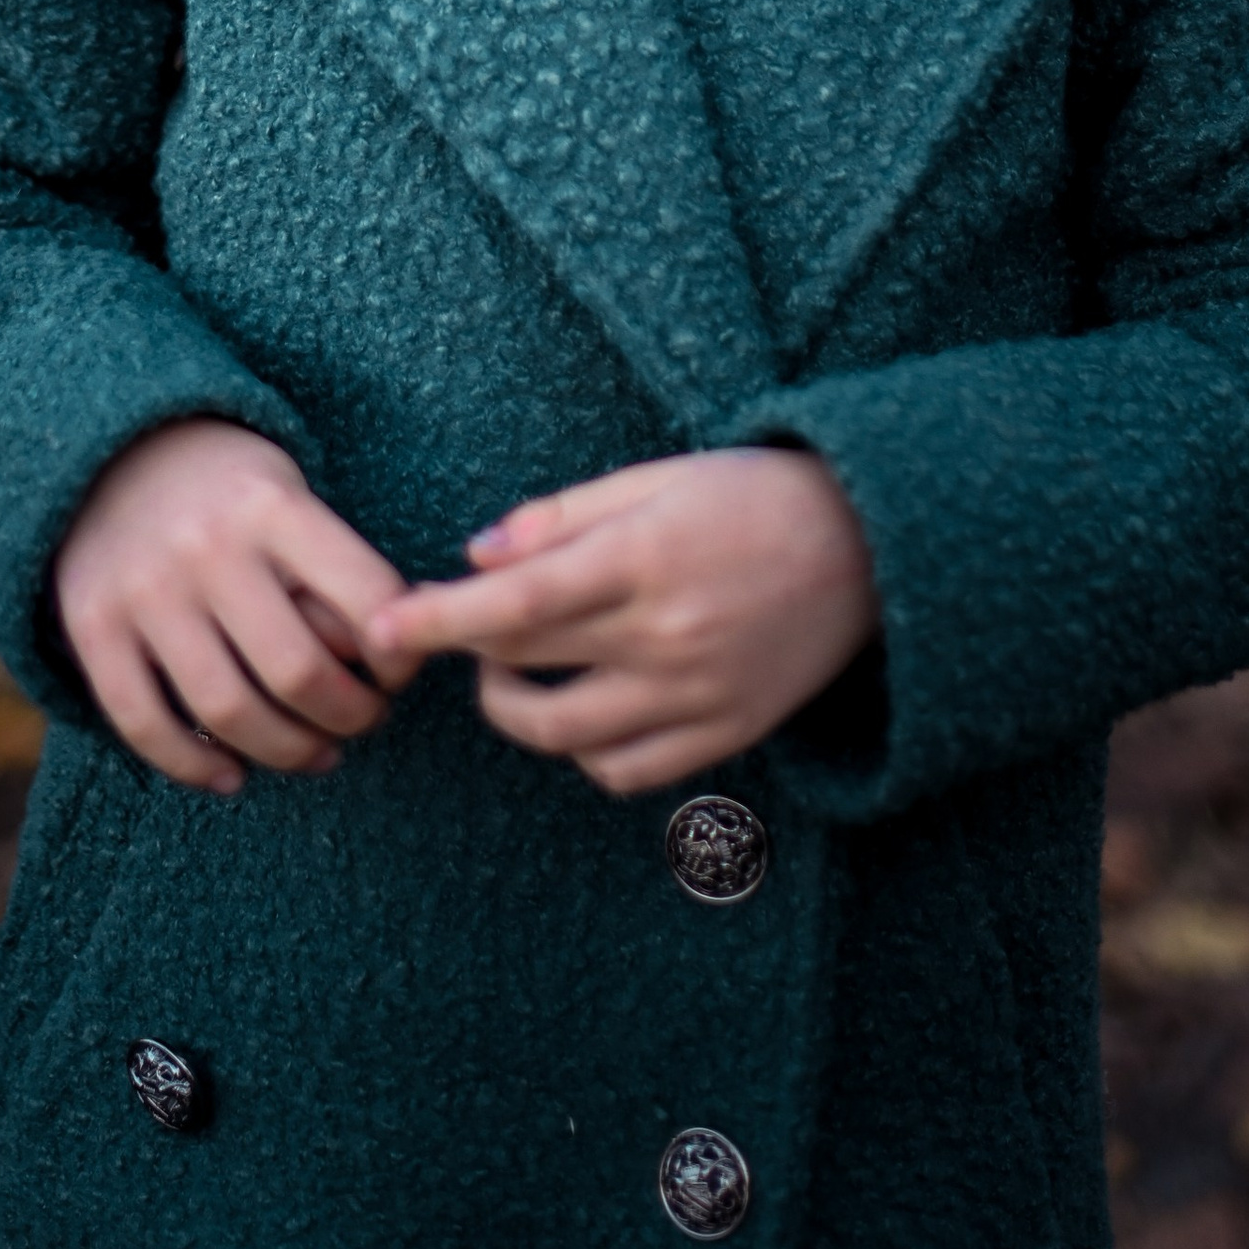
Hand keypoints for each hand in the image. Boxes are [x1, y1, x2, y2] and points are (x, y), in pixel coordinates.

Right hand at [53, 420, 406, 791]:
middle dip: (349, 715)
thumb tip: (402, 647)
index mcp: (271, 507)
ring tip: (316, 754)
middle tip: (364, 720)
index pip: (363, 597)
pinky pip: (144, 723)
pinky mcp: (93, 627)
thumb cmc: (229, 489)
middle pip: (296, 671)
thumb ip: (333, 567)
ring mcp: (144, 591)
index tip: (400, 673)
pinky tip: (232, 776)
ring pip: (226, 711)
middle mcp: (207, 548)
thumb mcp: (290, 493)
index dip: (399, 655)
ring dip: (285, 752)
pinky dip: (192, 766)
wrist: (111, 451)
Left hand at [363, 448, 879, 796]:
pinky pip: (623, 770)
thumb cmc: (749, 496)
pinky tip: (586, 705)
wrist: (869, 547)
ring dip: (517, 710)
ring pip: (564, 738)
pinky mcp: (723, 736)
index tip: (379, 628)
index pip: (514, 607)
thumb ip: (562, 517)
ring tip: (520, 672)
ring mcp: (696, 696)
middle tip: (468, 628)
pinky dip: (584, 749)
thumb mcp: (656, 479)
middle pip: (526, 673)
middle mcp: (666, 637)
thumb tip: (474, 558)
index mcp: (644, 560)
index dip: (436, 621)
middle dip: (471, 656)